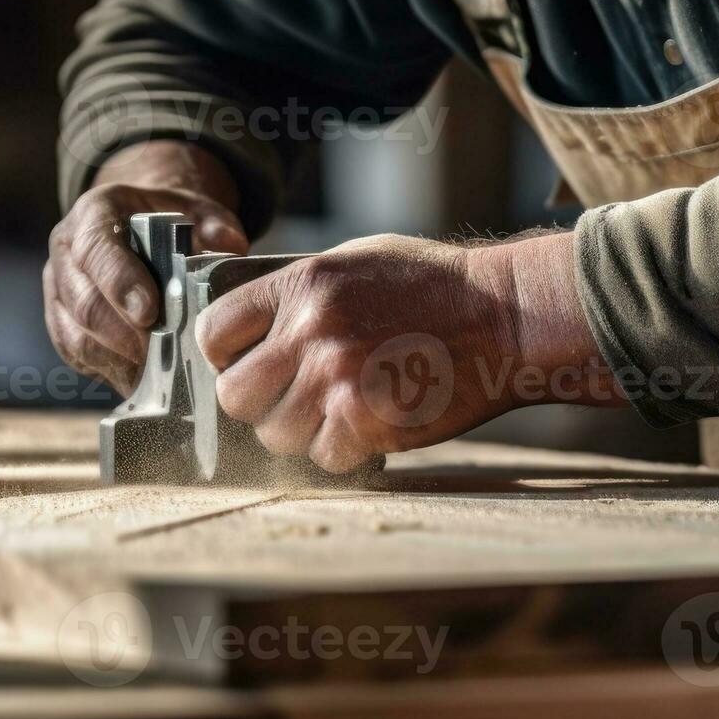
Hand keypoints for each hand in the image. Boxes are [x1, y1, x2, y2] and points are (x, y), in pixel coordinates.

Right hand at [45, 142, 247, 394]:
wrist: (145, 230)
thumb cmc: (172, 222)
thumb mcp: (197, 211)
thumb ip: (214, 224)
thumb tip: (226, 245)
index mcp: (94, 213)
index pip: (96, 248)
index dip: (119, 282)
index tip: (149, 312)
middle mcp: (66, 251)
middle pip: (84, 302)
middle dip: (124, 334)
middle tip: (165, 353)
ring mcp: (59, 290)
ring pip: (77, 336)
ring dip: (119, 359)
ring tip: (160, 371)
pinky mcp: (62, 324)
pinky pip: (79, 356)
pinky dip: (112, 371)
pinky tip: (146, 380)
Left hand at [196, 231, 623, 472]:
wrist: (504, 318)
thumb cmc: (435, 286)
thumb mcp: (356, 260)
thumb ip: (300, 290)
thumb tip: (252, 324)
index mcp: (303, 285)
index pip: (214, 332)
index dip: (222, 354)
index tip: (241, 362)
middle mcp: (312, 333)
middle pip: (235, 396)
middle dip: (256, 402)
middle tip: (286, 398)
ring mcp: (339, 382)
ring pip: (276, 436)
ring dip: (299, 432)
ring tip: (333, 412)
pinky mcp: (369, 424)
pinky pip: (323, 458)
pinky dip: (340, 450)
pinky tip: (364, 426)